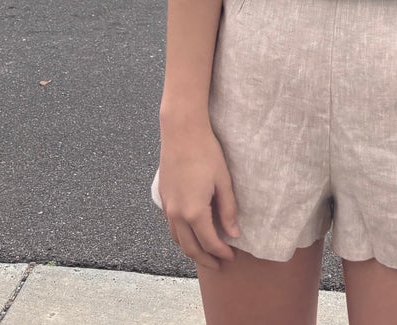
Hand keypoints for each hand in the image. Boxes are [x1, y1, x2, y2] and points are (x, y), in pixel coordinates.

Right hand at [157, 124, 239, 270]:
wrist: (181, 132)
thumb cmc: (206, 152)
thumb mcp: (223, 181)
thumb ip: (228, 209)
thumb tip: (233, 233)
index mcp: (194, 212)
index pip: (209, 242)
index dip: (221, 252)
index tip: (231, 256)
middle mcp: (177, 214)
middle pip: (190, 248)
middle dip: (205, 259)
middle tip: (218, 265)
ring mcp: (167, 207)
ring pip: (177, 240)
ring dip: (191, 251)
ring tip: (205, 254)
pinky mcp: (163, 198)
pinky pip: (171, 227)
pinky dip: (181, 237)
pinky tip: (190, 234)